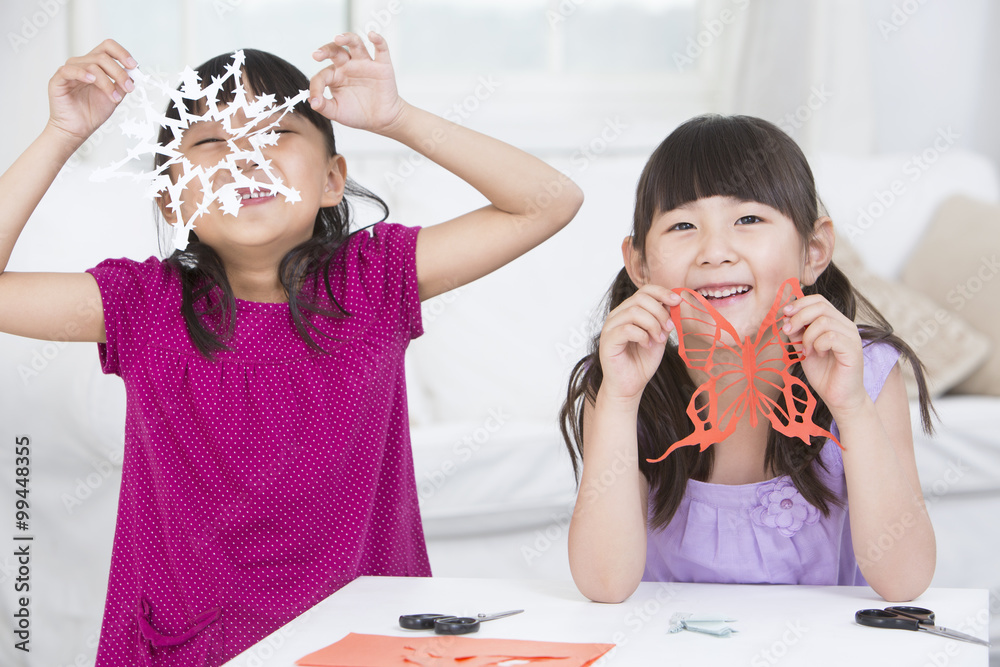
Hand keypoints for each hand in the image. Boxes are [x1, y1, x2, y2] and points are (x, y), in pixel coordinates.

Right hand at [47, 39, 135, 145]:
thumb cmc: (92, 112)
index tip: (133, 66)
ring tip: (114, 97)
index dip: (122, 53)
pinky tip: (91, 80)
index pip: (108, 47)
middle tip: (128, 88)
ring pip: (91, 65)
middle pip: (102, 56)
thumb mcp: (115, 96)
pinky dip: (82, 74)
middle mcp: (82, 64)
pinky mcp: (58, 79)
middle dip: (119, 72)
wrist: (78, 129)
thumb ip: (122, 83)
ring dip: (107, 82)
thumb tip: (134, 72)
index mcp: (95, 65)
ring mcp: (70, 70)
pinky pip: (69, 70)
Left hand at [309, 32, 407, 134]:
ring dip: (347, 38)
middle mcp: (348, 66)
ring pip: (355, 44)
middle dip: (325, 50)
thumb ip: (324, 106)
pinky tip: (372, 35)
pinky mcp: (382, 66)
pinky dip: (378, 40)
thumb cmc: (357, 113)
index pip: (322, 75)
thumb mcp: (337, 112)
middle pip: (335, 50)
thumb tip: (313, 103)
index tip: (316, 101)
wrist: (380, 120)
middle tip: (317, 55)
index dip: (316, 88)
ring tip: (338, 39)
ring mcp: (365, 64)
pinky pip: (381, 49)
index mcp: (335, 75)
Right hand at [598, 285, 679, 402]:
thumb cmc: (642, 362)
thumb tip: (673, 302)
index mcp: (628, 311)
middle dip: (660, 311)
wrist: (629, 386)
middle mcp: (617, 315)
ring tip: (659, 339)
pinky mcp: (608, 340)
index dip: (662, 292)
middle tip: (670, 328)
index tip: (677, 301)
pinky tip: (647, 345)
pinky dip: (643, 336)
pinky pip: (628, 329)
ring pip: (634, 311)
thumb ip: (663, 320)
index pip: (644, 291)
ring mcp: (610, 327)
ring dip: (653, 324)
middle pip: (640, 298)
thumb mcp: (659, 336)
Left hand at [782, 294, 866, 414]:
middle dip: (798, 316)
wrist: (838, 397)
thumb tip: (786, 316)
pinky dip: (817, 344)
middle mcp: (846, 325)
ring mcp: (852, 336)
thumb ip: (798, 332)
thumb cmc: (823, 373)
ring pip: (823, 321)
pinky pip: (830, 336)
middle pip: (820, 306)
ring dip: (807, 335)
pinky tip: (816, 354)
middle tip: (787, 331)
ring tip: (806, 350)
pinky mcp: (853, 349)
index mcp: (836, 322)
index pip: (819, 300)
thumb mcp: (804, 348)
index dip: (799, 303)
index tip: (784, 313)